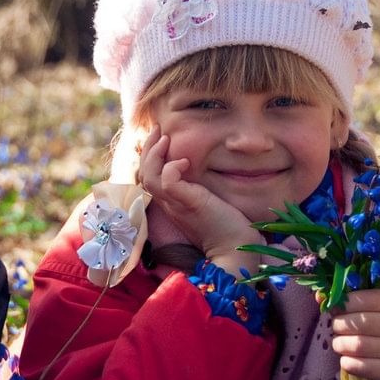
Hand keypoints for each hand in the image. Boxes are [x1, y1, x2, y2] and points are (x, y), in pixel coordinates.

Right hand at [139, 125, 260, 274]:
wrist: (235, 250)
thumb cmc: (228, 228)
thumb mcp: (209, 202)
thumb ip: (200, 189)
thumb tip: (201, 169)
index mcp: (172, 204)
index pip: (149, 178)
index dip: (149, 157)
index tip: (160, 138)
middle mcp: (169, 204)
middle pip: (144, 174)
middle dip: (148, 149)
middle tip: (157, 130)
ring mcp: (176, 205)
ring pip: (149, 176)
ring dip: (154, 154)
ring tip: (164, 138)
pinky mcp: (187, 204)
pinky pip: (167, 182)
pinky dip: (171, 168)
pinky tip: (185, 161)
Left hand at [330, 289, 379, 379]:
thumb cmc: (372, 330)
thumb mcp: (365, 310)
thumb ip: (344, 300)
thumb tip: (320, 296)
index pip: (370, 298)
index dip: (347, 302)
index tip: (335, 308)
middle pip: (362, 322)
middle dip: (340, 324)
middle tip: (336, 327)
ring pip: (359, 345)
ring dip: (340, 344)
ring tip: (339, 343)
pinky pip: (360, 366)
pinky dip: (346, 362)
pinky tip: (346, 359)